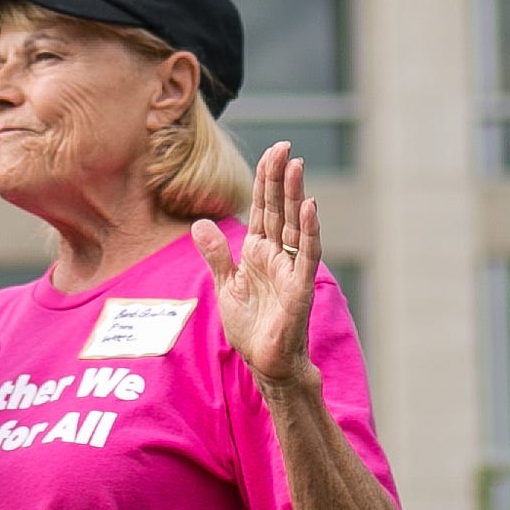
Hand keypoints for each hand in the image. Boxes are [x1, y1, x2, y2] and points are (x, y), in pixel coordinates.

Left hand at [193, 141, 321, 396]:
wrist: (264, 363)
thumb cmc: (250, 327)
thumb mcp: (226, 285)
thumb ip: (216, 254)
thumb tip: (199, 223)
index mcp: (259, 251)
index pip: (263, 207)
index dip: (265, 179)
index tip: (271, 151)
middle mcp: (277, 254)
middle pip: (279, 208)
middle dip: (281, 177)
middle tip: (285, 146)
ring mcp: (290, 269)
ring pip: (294, 224)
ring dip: (296, 195)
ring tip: (297, 165)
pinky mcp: (299, 287)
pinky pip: (305, 254)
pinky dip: (308, 230)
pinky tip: (309, 207)